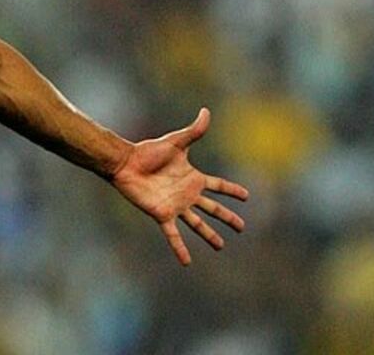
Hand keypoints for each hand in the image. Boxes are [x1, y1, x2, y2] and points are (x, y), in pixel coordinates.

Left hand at [110, 108, 248, 265]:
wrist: (126, 163)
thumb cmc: (148, 151)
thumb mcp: (176, 142)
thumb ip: (194, 130)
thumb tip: (206, 111)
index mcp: (192, 177)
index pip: (218, 186)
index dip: (232, 190)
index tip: (247, 196)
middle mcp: (187, 194)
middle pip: (212, 209)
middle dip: (228, 217)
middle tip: (242, 227)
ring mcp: (175, 206)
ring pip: (198, 224)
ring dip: (209, 235)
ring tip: (221, 246)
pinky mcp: (162, 214)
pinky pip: (173, 235)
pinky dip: (180, 248)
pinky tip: (187, 262)